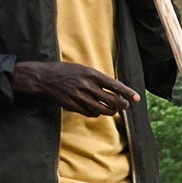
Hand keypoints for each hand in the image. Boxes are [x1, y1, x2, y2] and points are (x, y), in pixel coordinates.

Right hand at [14, 60, 139, 116]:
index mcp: (91, 74)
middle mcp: (86, 86)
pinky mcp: (72, 106)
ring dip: (112, 111)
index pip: (115, 85)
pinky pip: (91, 113)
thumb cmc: (66, 72)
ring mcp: (79, 97)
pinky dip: (97, 113)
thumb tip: (116, 89)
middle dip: (122, 105)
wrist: (43, 78)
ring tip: (114, 109)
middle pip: (112, 100)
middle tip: (125, 105)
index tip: (137, 98)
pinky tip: (97, 109)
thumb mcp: (83, 69)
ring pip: (103, 110)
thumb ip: (98, 78)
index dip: (127, 93)